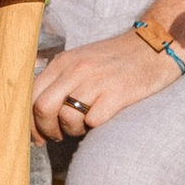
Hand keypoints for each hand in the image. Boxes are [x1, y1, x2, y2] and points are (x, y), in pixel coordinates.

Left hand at [31, 29, 178, 141]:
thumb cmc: (115, 60)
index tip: (38, 136)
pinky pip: (93, 121)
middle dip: (46, 130)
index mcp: (63, 61)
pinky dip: (93, 127)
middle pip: (43, 108)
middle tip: (57, 137)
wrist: (153, 47)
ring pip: (66, 118)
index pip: (32, 95)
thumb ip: (59, 80)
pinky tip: (101, 119)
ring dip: (72, 131)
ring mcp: (96, 81)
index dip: (31, 122)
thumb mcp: (80, 61)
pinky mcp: (117, 94)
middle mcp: (76, 69)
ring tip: (84, 126)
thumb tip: (38, 114)